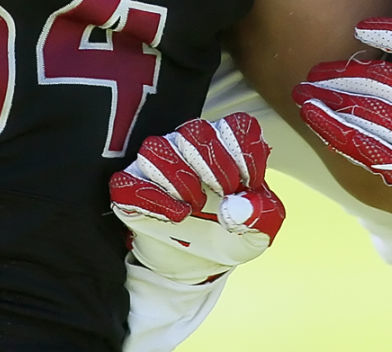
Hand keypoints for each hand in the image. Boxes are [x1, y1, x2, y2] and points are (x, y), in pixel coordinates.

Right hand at [110, 113, 285, 284]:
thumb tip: (243, 207)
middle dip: (215, 163)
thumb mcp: (258, 232)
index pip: (237, 126)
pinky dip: (153, 199)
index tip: (252, 183)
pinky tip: (178, 215)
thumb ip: (262, 216)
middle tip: (226, 192)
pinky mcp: (132, 190)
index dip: (247, 152)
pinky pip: (128, 182)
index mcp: (226, 146)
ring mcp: (158, 166)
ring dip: (180, 177)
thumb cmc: (229, 235)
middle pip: (196, 130)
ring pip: (156, 148)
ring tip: (197, 204)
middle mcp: (189, 147)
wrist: (197, 265)